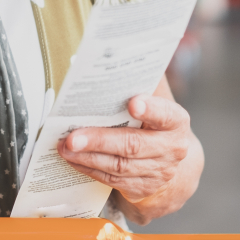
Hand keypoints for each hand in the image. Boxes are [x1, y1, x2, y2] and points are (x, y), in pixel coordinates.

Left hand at [59, 93, 199, 221]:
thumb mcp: (156, 99)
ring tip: (64, 146)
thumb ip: (143, 80)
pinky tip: (72, 159)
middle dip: (100, 140)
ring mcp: (157, 172)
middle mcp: (171, 149)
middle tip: (72, 136)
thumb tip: (118, 50)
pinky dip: (89, 169)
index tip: (132, 102)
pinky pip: (111, 180)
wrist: (171, 162)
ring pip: (118, 166)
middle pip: (133, 145)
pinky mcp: (141, 188)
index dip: (150, 109)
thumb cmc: (155, 121)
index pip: (165, 114)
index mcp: (176, 122)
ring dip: (87, 157)